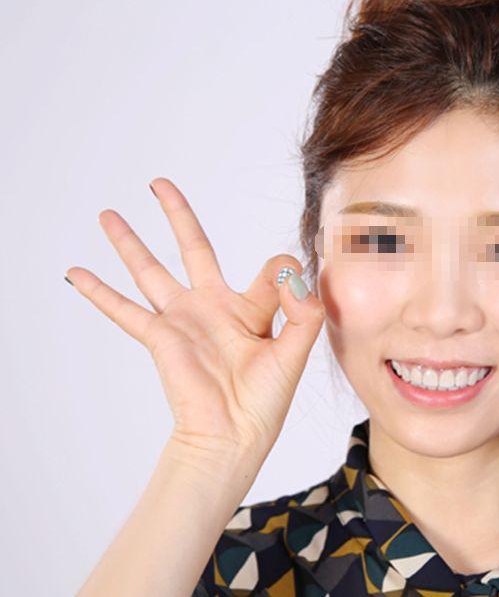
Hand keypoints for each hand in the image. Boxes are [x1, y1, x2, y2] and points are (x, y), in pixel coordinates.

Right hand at [66, 178, 325, 457]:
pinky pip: (123, 310)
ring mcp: (184, 319)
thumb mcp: (296, 351)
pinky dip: (99, 292)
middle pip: (193, 248)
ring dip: (129, 242)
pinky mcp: (161, 336)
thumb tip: (290, 272)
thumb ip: (302, 309)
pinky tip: (76, 272)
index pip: (271, 268)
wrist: (233, 435)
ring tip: (108, 214)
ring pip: (150, 270)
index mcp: (252, 308)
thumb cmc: (265, 400)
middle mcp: (214, 307)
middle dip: (177, 215)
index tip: (291, 291)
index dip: (286, 273)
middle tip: (159, 184)